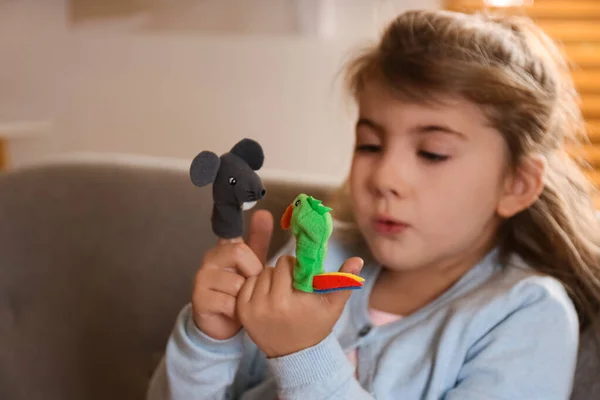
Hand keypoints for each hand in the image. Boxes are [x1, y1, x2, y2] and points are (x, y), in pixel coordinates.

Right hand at [192, 210, 272, 339]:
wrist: (222, 325)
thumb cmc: (239, 292)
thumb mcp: (252, 265)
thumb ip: (258, 241)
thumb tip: (264, 212)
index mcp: (223, 248)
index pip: (233, 233)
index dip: (241, 229)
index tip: (250, 233)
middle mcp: (210, 259)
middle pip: (239, 251)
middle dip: (253, 271)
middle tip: (253, 285)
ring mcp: (202, 279)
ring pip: (236, 282)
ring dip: (246, 296)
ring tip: (243, 302)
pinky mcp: (199, 299)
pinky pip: (228, 302)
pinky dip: (237, 311)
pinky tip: (235, 314)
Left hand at [237, 255, 363, 357]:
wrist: (296, 355)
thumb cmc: (316, 325)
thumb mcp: (333, 305)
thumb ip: (344, 281)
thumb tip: (357, 259)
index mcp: (285, 301)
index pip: (284, 263)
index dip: (295, 267)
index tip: (301, 280)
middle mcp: (264, 305)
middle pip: (271, 268)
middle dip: (282, 274)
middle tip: (291, 288)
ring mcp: (250, 310)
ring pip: (258, 275)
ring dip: (269, 280)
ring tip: (280, 295)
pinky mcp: (241, 312)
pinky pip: (246, 285)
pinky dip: (257, 289)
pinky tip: (268, 300)